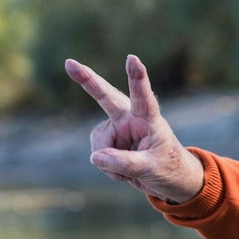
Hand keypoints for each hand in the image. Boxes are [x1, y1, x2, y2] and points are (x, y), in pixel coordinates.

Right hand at [64, 55, 204, 203]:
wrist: (167, 179)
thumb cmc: (169, 169)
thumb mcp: (151, 169)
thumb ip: (125, 163)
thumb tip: (95, 157)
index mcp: (149, 119)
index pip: (143, 97)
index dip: (137, 78)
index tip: (132, 59)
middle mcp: (131, 119)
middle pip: (106, 97)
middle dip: (88, 81)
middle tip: (69, 63)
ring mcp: (117, 129)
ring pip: (100, 144)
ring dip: (110, 163)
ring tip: (129, 172)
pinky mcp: (108, 141)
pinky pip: (99, 156)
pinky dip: (108, 168)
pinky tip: (122, 172)